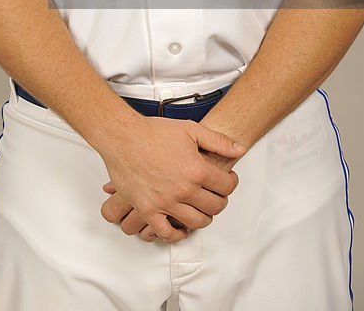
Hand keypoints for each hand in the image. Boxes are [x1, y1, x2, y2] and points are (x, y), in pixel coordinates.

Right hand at [97, 116, 244, 242]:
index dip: (231, 182)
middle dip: (220, 199)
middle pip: (215, 207)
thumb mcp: (190, 129)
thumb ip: (218, 141)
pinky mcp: (148, 210)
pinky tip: (181, 227)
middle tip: (216, 193)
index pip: (226, 186)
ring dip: (204, 217)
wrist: (123, 137)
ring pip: (196, 222)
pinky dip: (177, 234)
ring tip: (201, 207)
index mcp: (197, 170)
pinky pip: (166, 233)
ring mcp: (166, 203)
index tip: (227, 180)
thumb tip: (239, 149)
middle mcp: (184, 190)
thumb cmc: (153, 132)